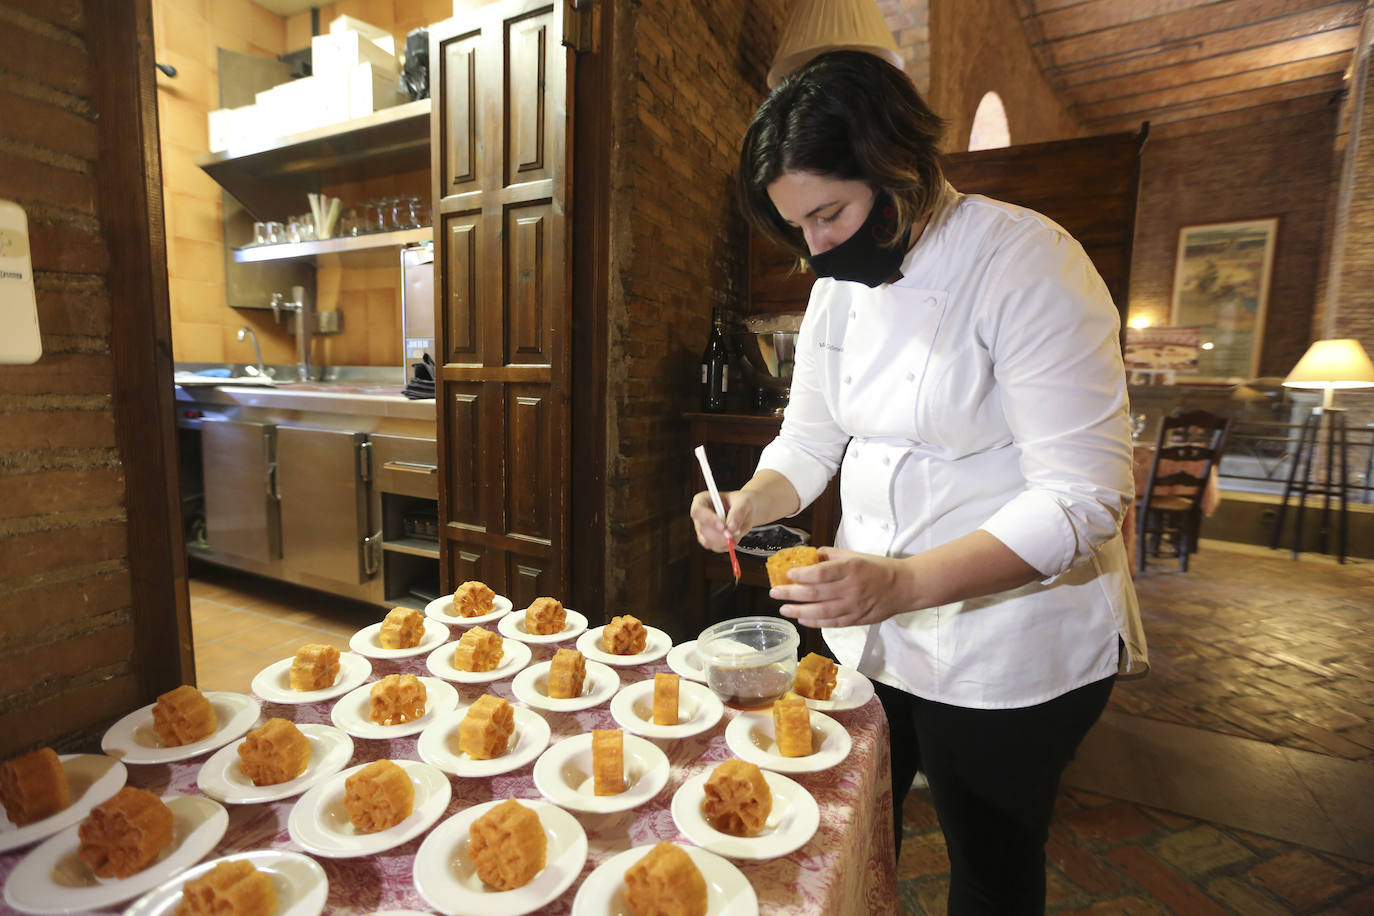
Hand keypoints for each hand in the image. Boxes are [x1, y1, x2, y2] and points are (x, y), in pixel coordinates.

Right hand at [690, 489, 760, 552]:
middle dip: (718, 534)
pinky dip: (727, 545)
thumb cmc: (742, 502)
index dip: (708, 519)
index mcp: (703, 500)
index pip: (698, 511)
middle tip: (733, 535)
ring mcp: (703, 529)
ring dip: (724, 541)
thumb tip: (730, 529)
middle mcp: (700, 515)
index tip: (723, 526)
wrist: (746, 511)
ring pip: (707, 541)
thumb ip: (737, 514)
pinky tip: (734, 537)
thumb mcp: (743, 503)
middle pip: (701, 528)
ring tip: (737, 533)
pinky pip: (715, 547)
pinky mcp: (709, 540)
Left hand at [770, 548, 918, 627]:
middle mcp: (852, 588)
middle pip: (816, 593)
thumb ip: (830, 556)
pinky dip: (815, 622)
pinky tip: (802, 619)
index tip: (787, 574)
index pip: (822, 573)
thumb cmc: (877, 568)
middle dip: (792, 593)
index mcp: (851, 568)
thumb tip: (807, 557)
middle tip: (775, 592)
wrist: (904, 586)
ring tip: (783, 609)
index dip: (802, 575)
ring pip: (821, 612)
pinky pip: (832, 623)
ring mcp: (854, 606)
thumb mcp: (854, 555)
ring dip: (799, 611)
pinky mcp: (857, 619)